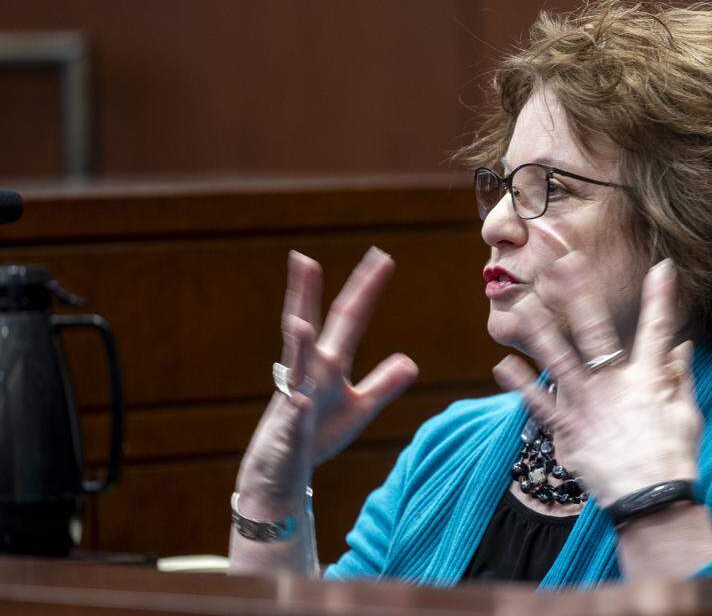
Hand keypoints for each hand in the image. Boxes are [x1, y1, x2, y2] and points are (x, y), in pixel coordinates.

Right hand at [237, 247, 418, 509]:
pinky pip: (294, 419)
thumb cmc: (318, 435)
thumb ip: (383, 384)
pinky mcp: (290, 430)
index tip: (381, 257)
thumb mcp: (360, 408)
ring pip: (293, 367)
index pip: (349, 319)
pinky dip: (299, 410)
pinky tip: (303, 401)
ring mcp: (295, 398)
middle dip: (306, 295)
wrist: (283, 470)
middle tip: (303, 259)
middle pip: (309, 326)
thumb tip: (411, 361)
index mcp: (328, 364)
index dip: (366, 289)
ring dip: (297, 346)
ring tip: (300, 323)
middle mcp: (308, 372)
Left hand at [492, 253, 701, 506]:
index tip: (661, 267)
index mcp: (650, 379)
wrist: (650, 501)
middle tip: (564, 262)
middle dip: (580, 294)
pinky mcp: (569, 431)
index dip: (661, 297)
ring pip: (559, 361)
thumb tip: (684, 346)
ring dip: (539, 332)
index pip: (658, 330)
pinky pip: (540, 405)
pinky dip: (521, 386)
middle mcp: (615, 385)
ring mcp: (588, 407)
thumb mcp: (687, 415)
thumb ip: (683, 377)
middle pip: (596, 331)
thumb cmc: (673, 459)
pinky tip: (502, 366)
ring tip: (520, 306)